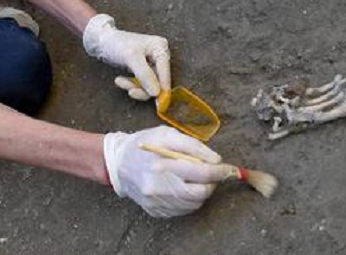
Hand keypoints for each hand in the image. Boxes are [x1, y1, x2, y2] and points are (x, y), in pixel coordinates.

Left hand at [82, 14, 170, 98]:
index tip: (158, 104)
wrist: (102, 41)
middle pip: (157, 81)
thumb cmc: (117, 44)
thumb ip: (145, 75)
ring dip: (134, 86)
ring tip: (120, 81)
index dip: (162, 89)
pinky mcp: (143, 69)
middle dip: (142, 87)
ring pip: (148, 84)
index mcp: (160, 48)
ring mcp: (151, 63)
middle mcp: (159, 55)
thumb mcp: (131, 58)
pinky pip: (141, 83)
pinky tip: (120, 80)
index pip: (165, 73)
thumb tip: (156, 93)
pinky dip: (131, 84)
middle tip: (129, 91)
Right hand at [103, 126, 231, 217]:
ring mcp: (156, 201)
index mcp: (160, 164)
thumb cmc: (144, 144)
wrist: (118, 163)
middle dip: (211, 183)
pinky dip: (190, 199)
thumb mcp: (166, 133)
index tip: (227, 168)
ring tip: (196, 178)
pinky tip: (184, 186)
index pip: (200, 172)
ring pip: (193, 203)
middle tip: (211, 173)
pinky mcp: (155, 210)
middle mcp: (157, 187)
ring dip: (201, 191)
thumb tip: (215, 160)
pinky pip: (182, 210)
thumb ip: (192, 145)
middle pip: (199, 192)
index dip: (218, 171)